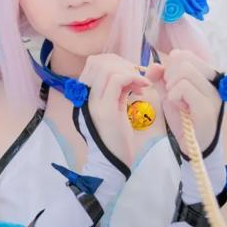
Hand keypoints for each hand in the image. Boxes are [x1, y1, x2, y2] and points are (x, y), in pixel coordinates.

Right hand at [77, 53, 150, 168]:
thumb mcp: (118, 108)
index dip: (116, 62)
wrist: (111, 165)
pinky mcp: (104, 110)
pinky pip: (116, 80)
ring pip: (106, 68)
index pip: (93, 63)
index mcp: (84, 95)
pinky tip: (143, 88)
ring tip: (141, 85)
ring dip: (129, 71)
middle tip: (138, 78)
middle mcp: (83, 97)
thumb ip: (123, 89)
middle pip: (98, 61)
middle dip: (123, 63)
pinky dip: (133, 78)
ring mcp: (92, 103)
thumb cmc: (116, 139)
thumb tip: (143, 69)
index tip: (132, 74)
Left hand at [143, 49, 222, 155]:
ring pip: (184, 71)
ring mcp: (212, 95)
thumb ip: (161, 79)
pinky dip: (174, 96)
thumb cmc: (183, 120)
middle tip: (172, 94)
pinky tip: (179, 107)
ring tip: (177, 102)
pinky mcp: (206, 108)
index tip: (170, 83)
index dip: (170, 65)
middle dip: (169, 75)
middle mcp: (214, 83)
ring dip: (172, 87)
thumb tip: (153, 65)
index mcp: (207, 77)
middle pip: (184, 60)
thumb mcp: (169, 96)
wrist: (192, 147)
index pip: (186, 55)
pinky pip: (184, 87)